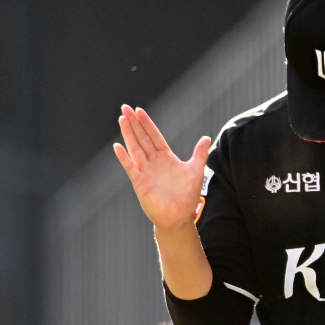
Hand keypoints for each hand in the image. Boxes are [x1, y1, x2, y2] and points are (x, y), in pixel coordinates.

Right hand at [113, 105, 211, 230]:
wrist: (178, 217)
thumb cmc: (187, 197)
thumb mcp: (196, 171)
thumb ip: (199, 154)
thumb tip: (207, 138)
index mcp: (166, 158)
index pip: (154, 136)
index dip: (147, 124)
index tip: (139, 110)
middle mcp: (154, 162)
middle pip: (142, 138)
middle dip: (134, 123)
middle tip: (125, 107)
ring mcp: (145, 171)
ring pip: (135, 148)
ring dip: (128, 134)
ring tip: (122, 119)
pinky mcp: (140, 182)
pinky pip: (130, 167)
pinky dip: (124, 157)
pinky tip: (118, 146)